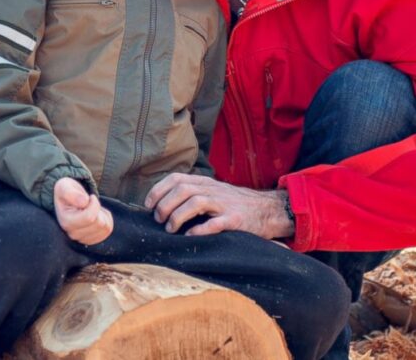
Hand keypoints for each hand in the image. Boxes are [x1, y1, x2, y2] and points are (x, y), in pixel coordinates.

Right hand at [54, 177, 112, 244]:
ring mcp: (82, 239)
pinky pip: (108, 230)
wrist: (67, 198)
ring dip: (103, 215)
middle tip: (90, 203)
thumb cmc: (66, 191)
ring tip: (93, 208)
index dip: (95, 204)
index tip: (91, 197)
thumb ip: (71, 193)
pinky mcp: (91, 239)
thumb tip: (83, 202)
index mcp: (66, 222)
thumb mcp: (64, 187)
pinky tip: (97, 214)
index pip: (89, 218)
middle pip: (99, 223)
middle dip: (98, 209)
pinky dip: (107, 220)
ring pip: (106, 228)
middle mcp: (73, 234)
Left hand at [144, 173, 292, 238]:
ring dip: (178, 216)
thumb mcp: (213, 192)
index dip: (158, 190)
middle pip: (182, 190)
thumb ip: (193, 193)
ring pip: (195, 202)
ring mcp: (224, 204)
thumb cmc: (234, 204)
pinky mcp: (235, 219)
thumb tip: (162, 204)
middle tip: (159, 220)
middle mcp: (213, 190)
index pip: (176, 179)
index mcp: (205, 182)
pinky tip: (190, 236)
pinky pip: (214, 223)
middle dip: (165, 205)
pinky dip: (199, 230)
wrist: (267, 210)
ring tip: (171, 229)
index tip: (148, 205)